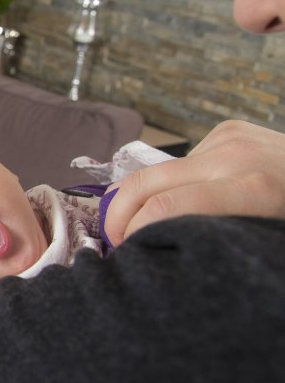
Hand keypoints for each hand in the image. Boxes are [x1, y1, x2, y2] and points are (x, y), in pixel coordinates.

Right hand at [104, 120, 284, 245]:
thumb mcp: (268, 240)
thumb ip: (213, 239)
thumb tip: (157, 250)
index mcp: (251, 190)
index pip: (162, 208)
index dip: (130, 232)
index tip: (125, 253)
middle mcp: (234, 157)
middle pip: (144, 182)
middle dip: (118, 213)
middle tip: (114, 239)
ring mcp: (230, 137)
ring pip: (160, 170)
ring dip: (149, 196)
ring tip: (156, 222)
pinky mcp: (230, 128)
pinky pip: (186, 159)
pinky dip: (179, 180)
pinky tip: (199, 193)